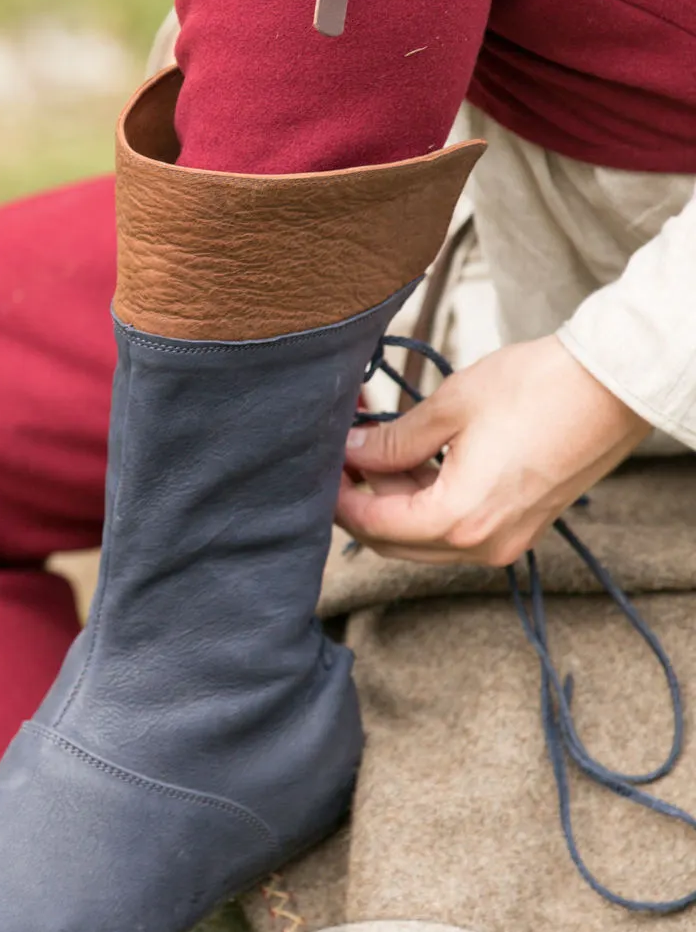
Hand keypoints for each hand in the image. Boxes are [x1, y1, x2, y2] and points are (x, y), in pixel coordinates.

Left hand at [335, 335, 649, 565]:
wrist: (610, 387)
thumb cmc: (536, 389)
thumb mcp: (449, 408)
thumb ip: (393, 440)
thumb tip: (353, 452)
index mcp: (458, 520)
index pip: (374, 525)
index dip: (339, 496)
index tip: (321, 466)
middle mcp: (482, 545)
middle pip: (395, 541)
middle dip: (362, 500)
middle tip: (341, 457)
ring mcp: (506, 540)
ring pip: (425, 537)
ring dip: (395, 498)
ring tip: (375, 447)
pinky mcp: (521, 525)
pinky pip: (456, 528)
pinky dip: (428, 500)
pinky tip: (413, 459)